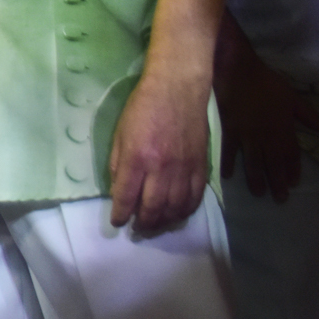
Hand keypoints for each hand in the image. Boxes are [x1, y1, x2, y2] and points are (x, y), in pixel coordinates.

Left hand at [108, 72, 210, 230]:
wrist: (178, 89)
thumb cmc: (143, 107)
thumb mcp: (119, 133)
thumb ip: (118, 163)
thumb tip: (118, 189)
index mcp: (137, 159)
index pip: (126, 197)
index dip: (120, 214)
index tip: (117, 222)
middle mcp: (161, 168)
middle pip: (152, 209)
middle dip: (142, 223)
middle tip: (137, 229)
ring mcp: (184, 169)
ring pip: (175, 208)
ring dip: (164, 222)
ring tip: (154, 225)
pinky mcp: (200, 166)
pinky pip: (195, 198)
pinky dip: (186, 211)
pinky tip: (177, 214)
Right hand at [217, 53, 318, 202]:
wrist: (238, 72)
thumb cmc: (267, 83)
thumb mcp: (293, 97)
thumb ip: (310, 116)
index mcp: (283, 128)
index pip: (290, 154)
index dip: (293, 170)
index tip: (294, 184)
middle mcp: (266, 136)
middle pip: (273, 163)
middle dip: (277, 182)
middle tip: (280, 199)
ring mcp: (246, 135)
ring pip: (253, 162)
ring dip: (256, 179)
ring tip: (259, 194)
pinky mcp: (230, 131)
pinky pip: (230, 151)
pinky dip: (229, 163)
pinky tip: (228, 176)